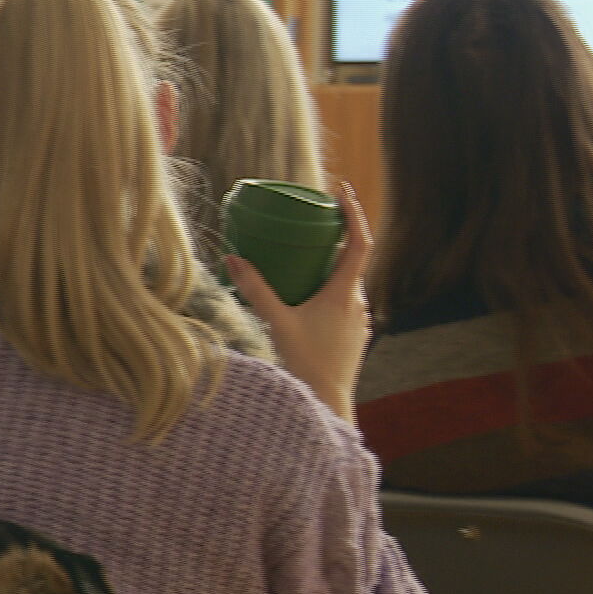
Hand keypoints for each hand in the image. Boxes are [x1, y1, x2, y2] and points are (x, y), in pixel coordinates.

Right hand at [225, 181, 373, 421]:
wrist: (329, 401)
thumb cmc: (306, 362)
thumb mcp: (276, 322)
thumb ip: (255, 289)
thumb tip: (232, 258)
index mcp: (344, 292)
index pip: (359, 241)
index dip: (353, 213)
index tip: (341, 192)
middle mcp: (358, 302)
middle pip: (351, 260)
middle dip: (333, 241)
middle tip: (310, 226)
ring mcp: (360, 320)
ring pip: (346, 283)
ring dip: (329, 269)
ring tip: (303, 263)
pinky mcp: (355, 335)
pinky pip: (344, 302)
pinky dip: (328, 291)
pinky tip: (307, 301)